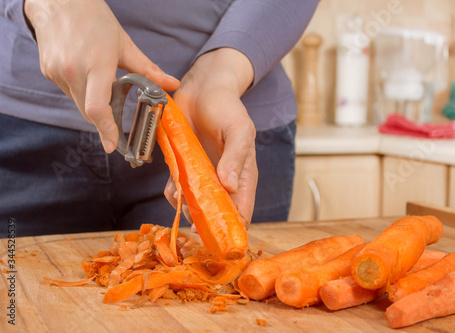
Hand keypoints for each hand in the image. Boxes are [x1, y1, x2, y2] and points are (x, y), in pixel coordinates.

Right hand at [24, 0, 179, 152]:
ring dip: (94, 106)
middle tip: (116, 132)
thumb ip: (148, 70)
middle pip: (90, 111)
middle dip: (104, 123)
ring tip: (103, 89)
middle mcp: (74, 70)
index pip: (98, 107)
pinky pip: (70, 93)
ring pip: (79, 104)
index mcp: (96, 64)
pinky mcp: (49, 72)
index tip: (113, 145)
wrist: (59, 0)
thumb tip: (172, 85)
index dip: (106, 130)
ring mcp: (58, 72)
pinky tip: (88, 78)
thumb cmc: (94, 18)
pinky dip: (82, 94)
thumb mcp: (124, 44)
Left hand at [164, 48, 257, 229]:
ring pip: (195, 204)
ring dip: (187, 209)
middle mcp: (223, 179)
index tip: (223, 242)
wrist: (203, 86)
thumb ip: (236, 157)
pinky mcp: (184, 165)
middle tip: (195, 220)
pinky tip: (173, 190)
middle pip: (217, 213)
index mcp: (242, 174)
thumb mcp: (238, 129)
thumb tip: (230, 187)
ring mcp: (202, 174)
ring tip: (182, 202)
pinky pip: (176, 188)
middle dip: (206, 221)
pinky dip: (173, 193)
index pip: (243, 210)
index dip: (234, 228)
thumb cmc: (227, 107)